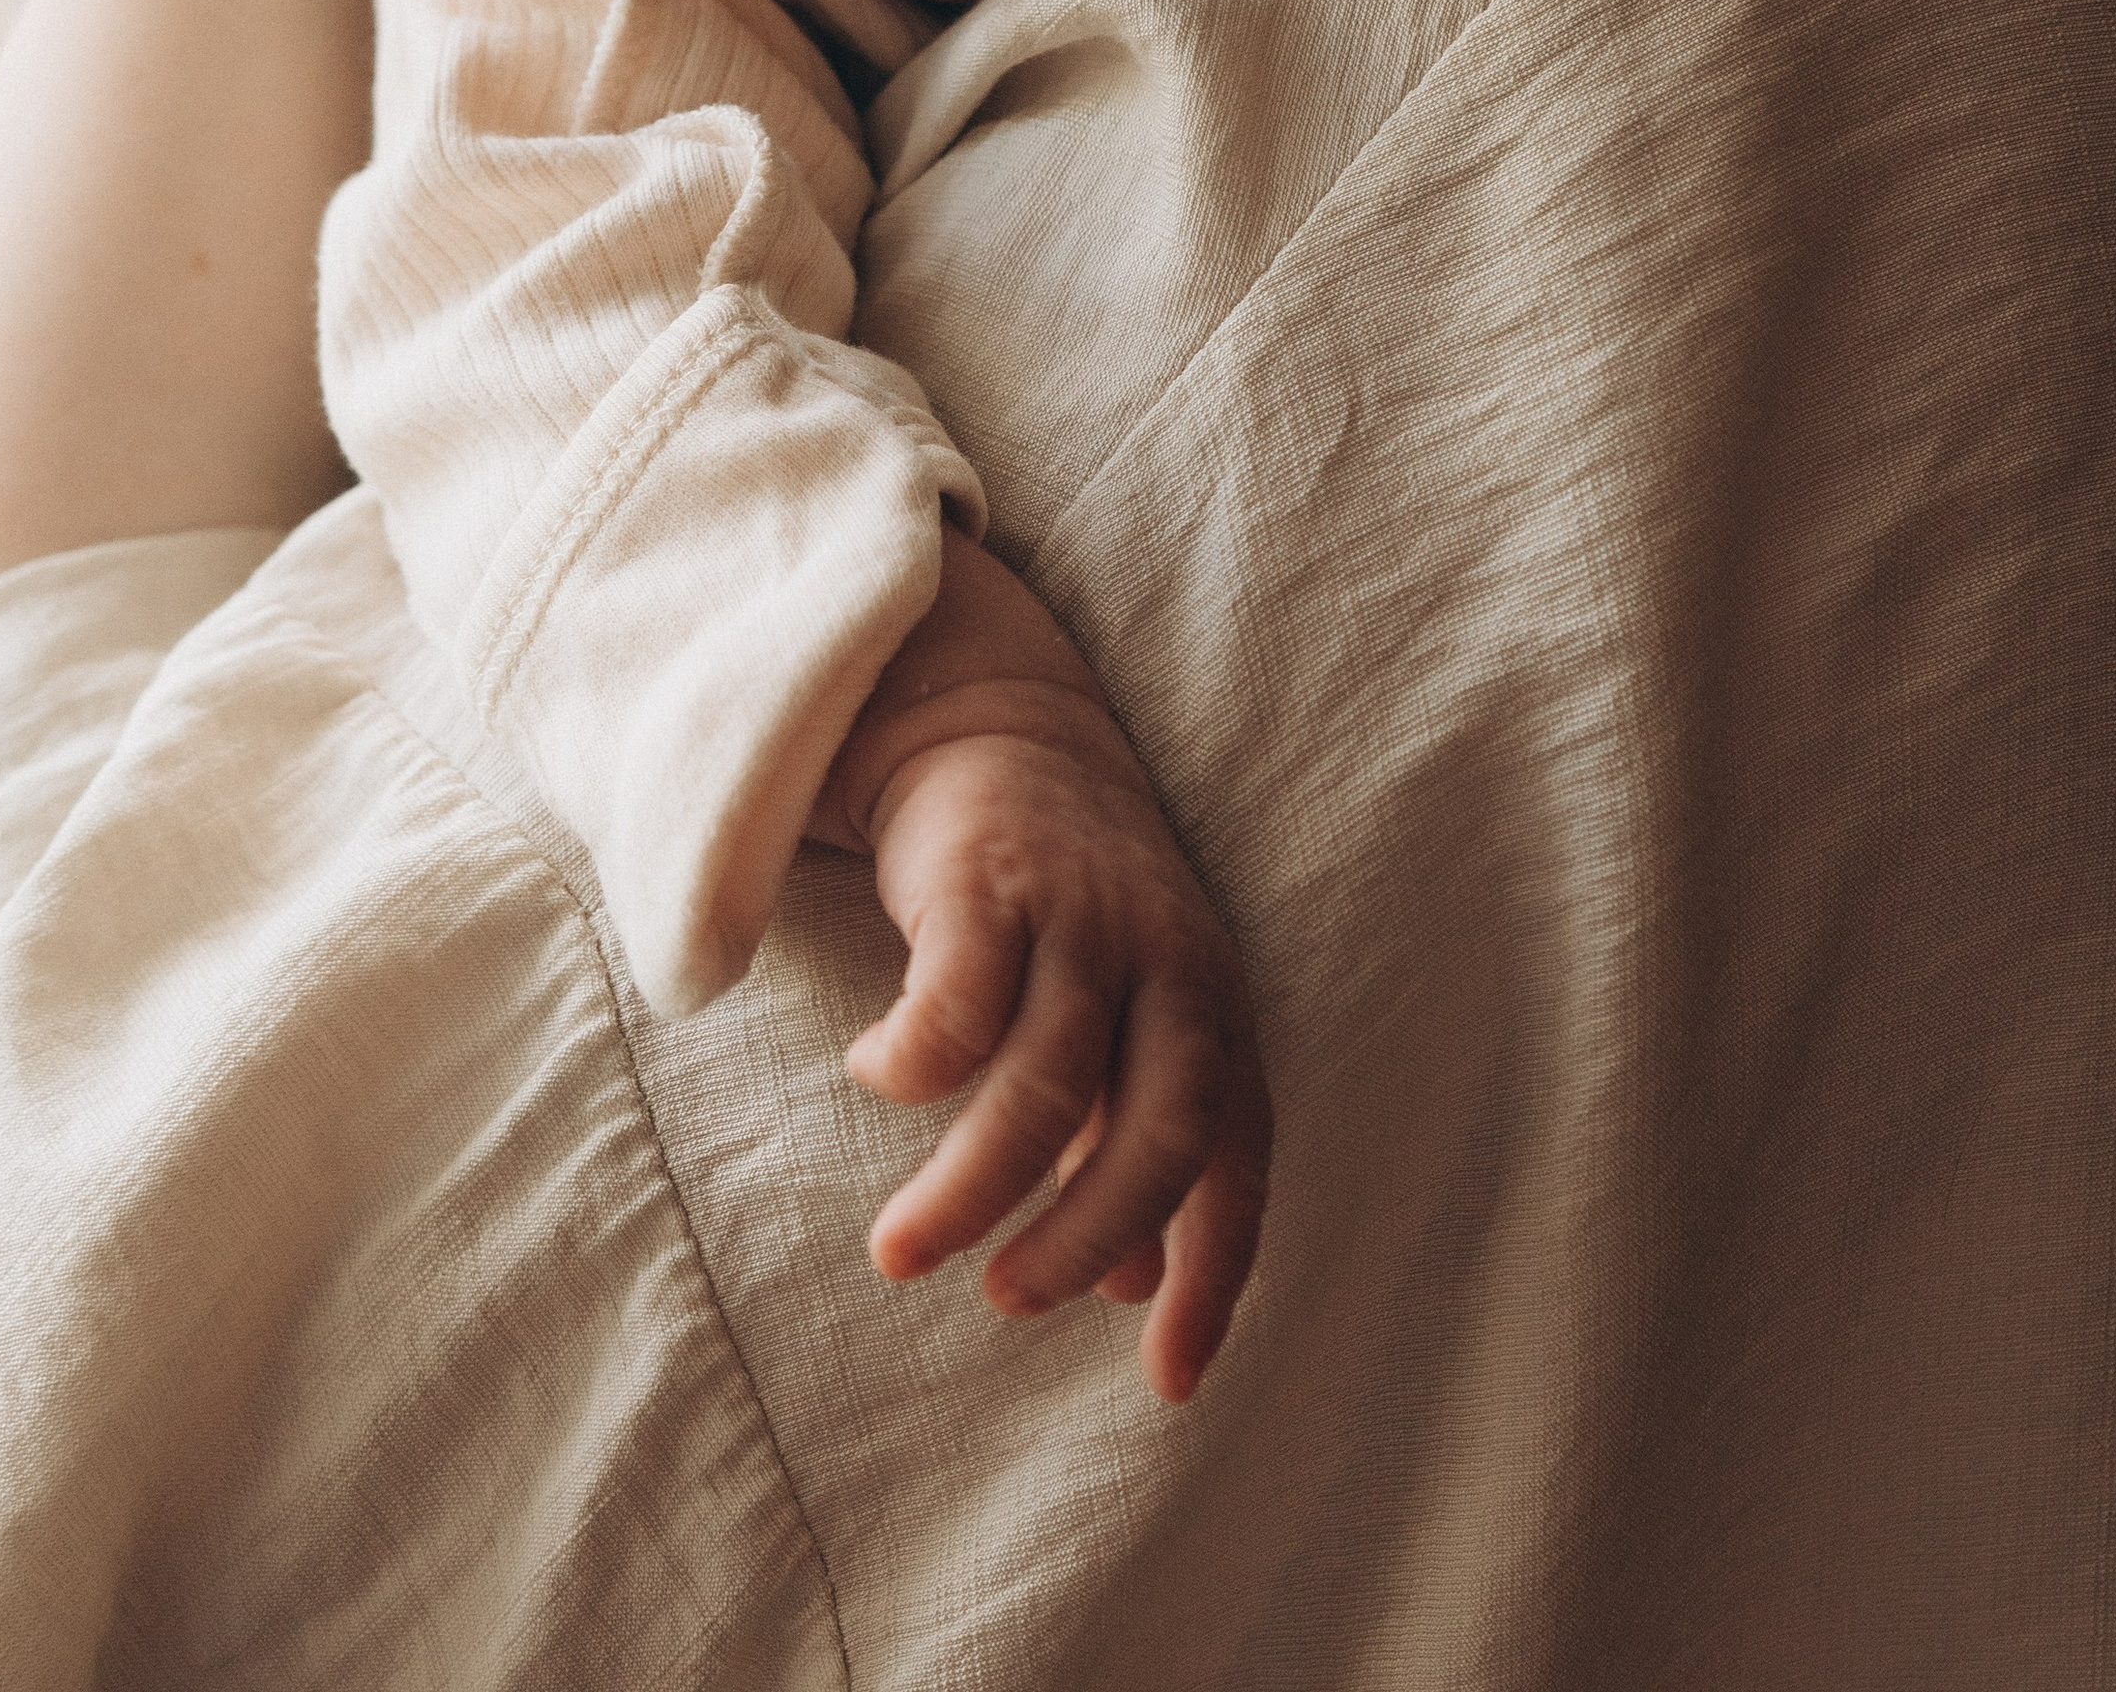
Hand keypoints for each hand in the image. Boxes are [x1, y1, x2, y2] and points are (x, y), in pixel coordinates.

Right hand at [844, 720, 1270, 1405]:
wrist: (1003, 732)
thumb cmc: (1068, 914)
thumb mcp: (1126, 1026)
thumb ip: (1132, 1143)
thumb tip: (1136, 1287)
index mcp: (1216, 1009)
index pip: (1238, 1161)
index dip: (1215, 1276)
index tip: (1169, 1383)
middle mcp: (1169, 963)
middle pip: (1162, 1126)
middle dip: (1088, 1233)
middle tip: (1008, 1301)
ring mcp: (1084, 917)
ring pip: (1046, 1079)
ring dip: (972, 1183)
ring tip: (903, 1251)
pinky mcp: (994, 878)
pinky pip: (959, 998)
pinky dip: (914, 1062)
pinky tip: (877, 1075)